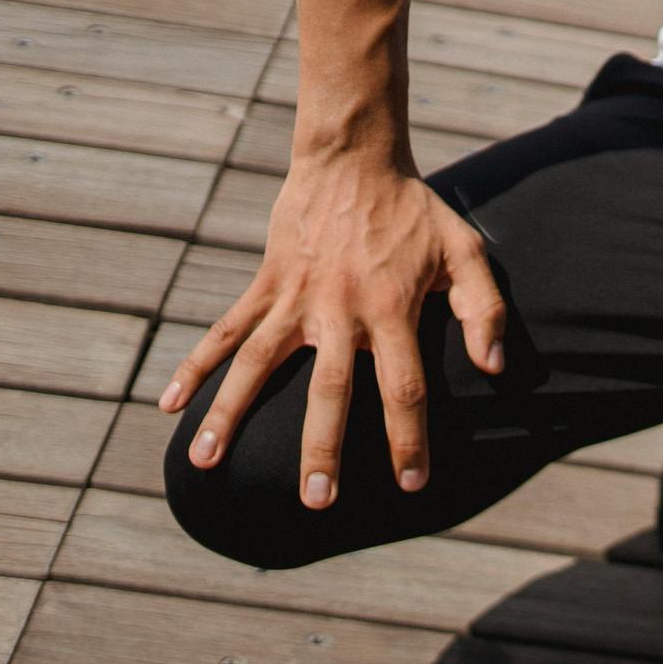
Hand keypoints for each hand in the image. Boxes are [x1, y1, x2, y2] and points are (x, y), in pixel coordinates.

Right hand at [158, 152, 507, 506]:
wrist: (354, 161)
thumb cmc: (417, 214)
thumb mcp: (466, 253)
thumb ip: (484, 311)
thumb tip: (492, 369)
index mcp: (392, 309)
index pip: (403, 386)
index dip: (408, 437)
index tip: (410, 483)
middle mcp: (339, 309)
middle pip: (330, 389)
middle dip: (322, 448)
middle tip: (316, 502)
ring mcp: (295, 298)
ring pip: (256, 365)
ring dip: (229, 414)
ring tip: (204, 463)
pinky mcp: (265, 285)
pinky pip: (225, 331)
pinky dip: (195, 366)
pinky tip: (170, 404)